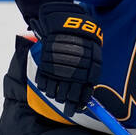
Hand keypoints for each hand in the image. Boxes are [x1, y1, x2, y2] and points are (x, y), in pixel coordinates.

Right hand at [34, 2, 102, 116]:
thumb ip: (89, 75)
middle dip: (66, 102)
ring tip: (55, 95)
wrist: (66, 24)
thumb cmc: (82, 42)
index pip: (83, 95)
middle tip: (65, 104)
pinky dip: (44, 86)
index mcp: (89, 72)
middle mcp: (74, 73)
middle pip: (68, 96)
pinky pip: (43, 82)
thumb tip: (86, 96)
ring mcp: (59, 69)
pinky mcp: (46, 64)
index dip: (78, 104)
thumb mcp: (92, 57)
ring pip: (54, 92)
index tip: (76, 109)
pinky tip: (46, 87)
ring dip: (55, 95)